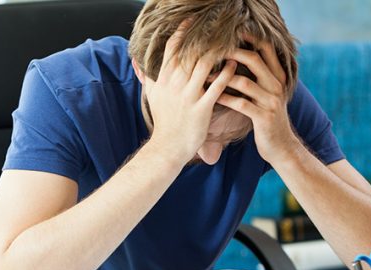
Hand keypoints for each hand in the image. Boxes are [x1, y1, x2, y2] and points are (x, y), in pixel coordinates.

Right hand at [144, 21, 236, 162]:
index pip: (172, 49)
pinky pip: (216, 86)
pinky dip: (226, 73)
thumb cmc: (164, 121)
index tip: (192, 21)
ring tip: (229, 42)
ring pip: (204, 65)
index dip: (182, 32)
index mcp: (164, 79)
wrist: (168, 147)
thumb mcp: (151, 96)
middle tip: (217, 27)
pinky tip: (234, 65)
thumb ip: (147, 76)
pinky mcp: (202, 108)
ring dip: (218, 52)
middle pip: (190, 52)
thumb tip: (137, 62)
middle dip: (204, 37)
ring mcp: (188, 96)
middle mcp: (175, 84)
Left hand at [216, 39, 299, 163]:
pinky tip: (212, 96)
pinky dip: (224, 98)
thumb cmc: (268, 118)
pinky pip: (241, 104)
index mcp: (278, 77)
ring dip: (222, 78)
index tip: (231, 32)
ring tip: (205, 75)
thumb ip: (259, 77)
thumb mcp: (268, 94)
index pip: (267, 49)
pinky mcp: (264, 117)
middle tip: (212, 50)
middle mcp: (277, 86)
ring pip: (245, 82)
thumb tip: (238, 57)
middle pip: (255, 60)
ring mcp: (271, 102)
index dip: (250, 38)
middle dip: (232, 52)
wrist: (281, 146)